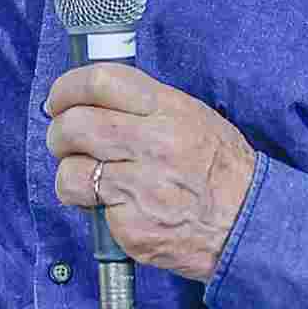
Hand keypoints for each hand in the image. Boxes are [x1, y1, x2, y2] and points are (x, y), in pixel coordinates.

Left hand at [45, 63, 256, 282]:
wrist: (249, 224)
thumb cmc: (221, 169)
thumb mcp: (194, 117)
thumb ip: (147, 104)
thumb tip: (94, 97)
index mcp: (169, 110)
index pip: (101, 81)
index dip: (67, 88)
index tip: (59, 98)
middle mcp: (153, 144)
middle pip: (75, 125)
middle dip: (58, 132)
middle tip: (63, 140)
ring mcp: (141, 187)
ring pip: (70, 171)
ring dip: (68, 174)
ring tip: (85, 177)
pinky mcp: (132, 226)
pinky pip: (89, 209)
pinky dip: (91, 207)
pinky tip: (113, 205)